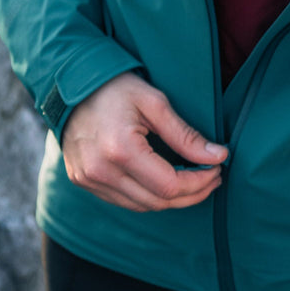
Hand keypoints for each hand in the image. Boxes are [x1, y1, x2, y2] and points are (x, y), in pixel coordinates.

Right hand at [61, 73, 227, 211]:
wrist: (71, 84)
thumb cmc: (116, 87)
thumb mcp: (155, 103)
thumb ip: (185, 135)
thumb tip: (218, 156)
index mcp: (121, 150)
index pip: (169, 185)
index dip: (198, 182)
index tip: (217, 169)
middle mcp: (101, 172)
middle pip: (157, 202)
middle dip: (191, 194)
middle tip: (212, 177)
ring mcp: (89, 180)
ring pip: (141, 206)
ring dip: (170, 199)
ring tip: (194, 181)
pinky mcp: (83, 181)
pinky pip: (123, 200)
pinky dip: (147, 196)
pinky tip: (164, 181)